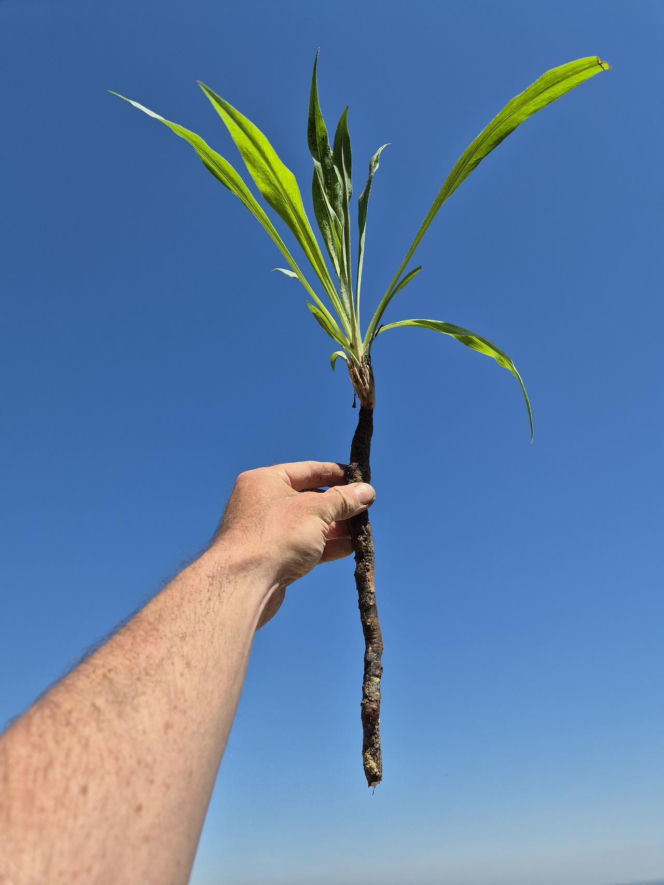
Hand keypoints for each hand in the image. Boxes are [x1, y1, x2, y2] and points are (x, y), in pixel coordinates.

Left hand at [212, 461, 375, 626]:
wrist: (242, 585)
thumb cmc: (274, 538)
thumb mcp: (315, 511)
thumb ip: (342, 500)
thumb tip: (366, 491)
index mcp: (265, 481)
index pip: (308, 470)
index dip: (337, 474)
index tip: (361, 479)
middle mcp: (262, 504)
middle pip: (309, 499)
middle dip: (339, 505)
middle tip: (366, 509)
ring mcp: (266, 533)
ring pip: (308, 526)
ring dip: (336, 528)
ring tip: (363, 531)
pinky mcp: (272, 559)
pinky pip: (304, 547)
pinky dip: (326, 546)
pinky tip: (350, 549)